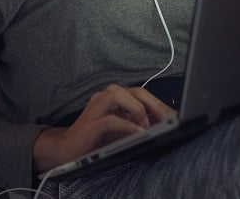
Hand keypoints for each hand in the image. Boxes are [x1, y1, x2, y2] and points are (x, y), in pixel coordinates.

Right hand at [32, 84, 174, 173]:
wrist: (67, 149)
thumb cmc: (96, 139)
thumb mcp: (121, 130)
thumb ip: (137, 124)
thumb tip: (162, 125)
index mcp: (114, 97)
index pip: (141, 93)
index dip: (158, 103)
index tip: (172, 116)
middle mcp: (105, 97)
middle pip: (134, 90)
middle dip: (153, 104)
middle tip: (166, 120)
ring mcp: (96, 108)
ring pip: (119, 95)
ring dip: (137, 110)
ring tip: (146, 127)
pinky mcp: (90, 124)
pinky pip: (110, 119)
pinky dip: (126, 125)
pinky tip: (136, 132)